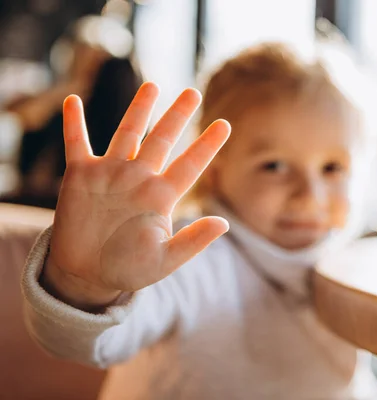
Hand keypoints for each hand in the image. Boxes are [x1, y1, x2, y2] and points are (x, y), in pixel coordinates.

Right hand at [42, 82, 229, 310]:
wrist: (88, 274)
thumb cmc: (128, 269)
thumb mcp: (164, 261)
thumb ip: (193, 241)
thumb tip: (224, 223)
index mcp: (161, 197)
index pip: (190, 165)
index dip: (207, 145)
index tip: (225, 125)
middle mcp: (139, 179)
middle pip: (161, 140)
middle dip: (177, 116)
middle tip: (192, 92)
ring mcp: (111, 174)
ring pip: (127, 134)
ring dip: (138, 110)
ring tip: (152, 85)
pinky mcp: (81, 176)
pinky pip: (77, 143)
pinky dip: (75, 123)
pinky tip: (73, 100)